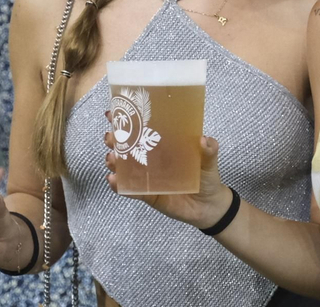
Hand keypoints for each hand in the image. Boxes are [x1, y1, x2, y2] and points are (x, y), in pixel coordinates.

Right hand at [104, 126, 230, 230]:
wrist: (209, 207)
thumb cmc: (207, 178)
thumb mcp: (209, 162)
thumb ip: (209, 151)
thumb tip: (204, 140)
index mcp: (164, 145)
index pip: (143, 129)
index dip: (127, 120)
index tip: (112, 113)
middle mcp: (152, 159)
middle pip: (128, 146)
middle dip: (115, 140)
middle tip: (110, 137)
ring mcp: (147, 177)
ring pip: (125, 167)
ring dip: (114, 161)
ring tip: (111, 158)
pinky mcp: (147, 195)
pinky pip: (130, 190)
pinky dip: (120, 186)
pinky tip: (113, 180)